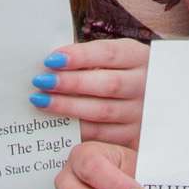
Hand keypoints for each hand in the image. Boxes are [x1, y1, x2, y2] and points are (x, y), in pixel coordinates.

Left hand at [30, 37, 149, 148]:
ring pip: (103, 111)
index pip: (108, 54)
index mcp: (138, 57)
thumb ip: (86, 58)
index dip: (79, 57)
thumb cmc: (118, 72)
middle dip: (70, 83)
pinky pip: (103, 134)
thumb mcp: (112, 57)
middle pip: (107, 84)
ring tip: (41, 100)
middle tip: (40, 82)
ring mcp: (142, 112)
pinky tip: (57, 122)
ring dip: (68, 107)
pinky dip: (77, 129)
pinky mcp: (134, 134)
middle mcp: (145, 84)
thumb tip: (50, 63)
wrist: (148, 98)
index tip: (51, 60)